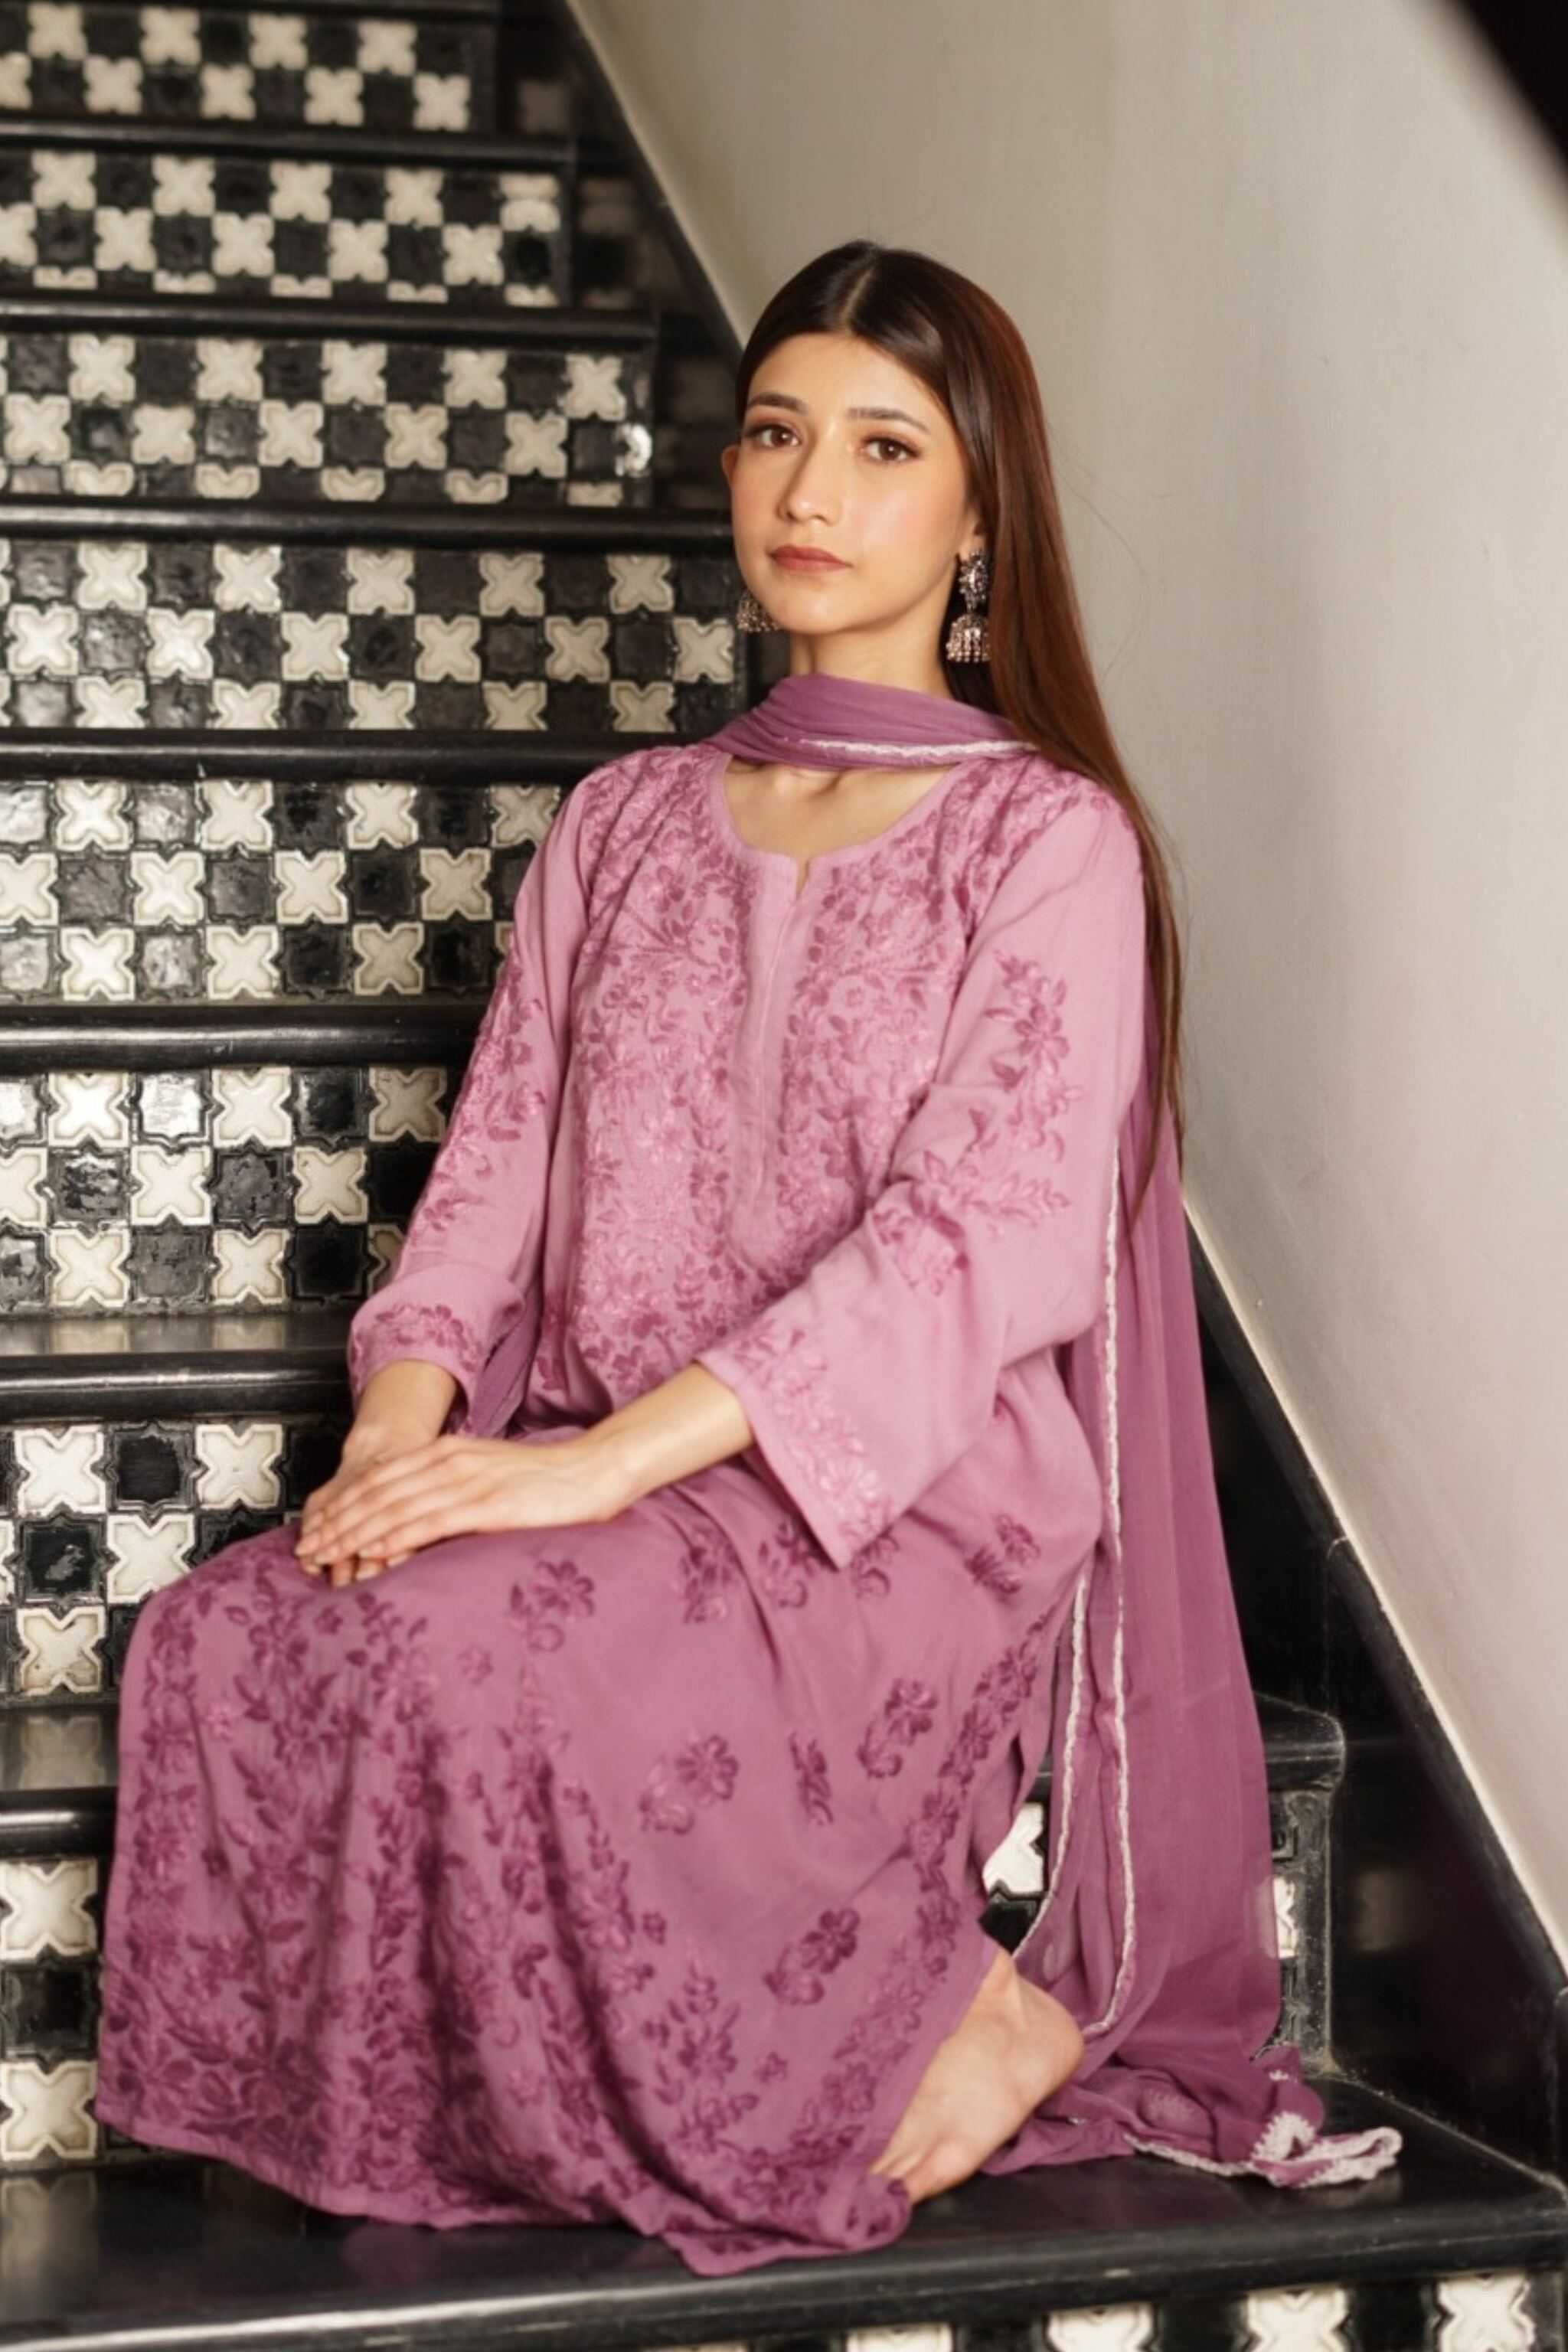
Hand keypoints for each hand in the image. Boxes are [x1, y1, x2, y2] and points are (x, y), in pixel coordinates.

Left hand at [293, 1431, 623, 1585]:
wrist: (594, 1472)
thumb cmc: (547, 1483)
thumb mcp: (487, 1478)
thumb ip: (450, 1491)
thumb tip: (416, 1520)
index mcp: (446, 1450)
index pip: (378, 1476)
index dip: (341, 1502)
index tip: (316, 1526)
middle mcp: (449, 1460)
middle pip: (376, 1490)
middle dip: (335, 1520)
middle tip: (306, 1547)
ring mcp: (467, 1480)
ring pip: (394, 1505)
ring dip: (353, 1532)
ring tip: (326, 1554)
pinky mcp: (487, 1504)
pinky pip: (430, 1520)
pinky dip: (395, 1535)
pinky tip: (373, 1550)